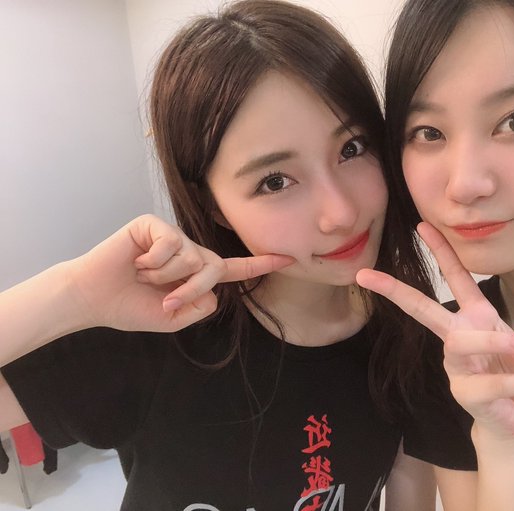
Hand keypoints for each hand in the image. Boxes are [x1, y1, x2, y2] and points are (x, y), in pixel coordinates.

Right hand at [68, 214, 292, 331]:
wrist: (94, 298)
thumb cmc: (131, 307)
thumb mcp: (172, 318)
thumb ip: (198, 307)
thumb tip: (213, 289)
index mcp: (196, 274)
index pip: (234, 270)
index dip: (260, 265)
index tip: (289, 258)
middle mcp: (189, 252)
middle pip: (214, 268)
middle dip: (190, 289)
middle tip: (163, 300)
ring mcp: (172, 236)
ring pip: (192, 257)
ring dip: (165, 277)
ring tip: (143, 276)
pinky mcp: (153, 225)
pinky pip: (171, 244)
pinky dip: (153, 261)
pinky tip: (137, 262)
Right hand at [356, 222, 513, 440]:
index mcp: (474, 317)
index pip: (456, 279)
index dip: (441, 252)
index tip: (422, 226)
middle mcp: (458, 337)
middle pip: (424, 309)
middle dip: (396, 291)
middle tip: (367, 275)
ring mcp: (457, 366)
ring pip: (464, 343)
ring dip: (494, 341)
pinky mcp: (465, 392)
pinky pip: (493, 383)